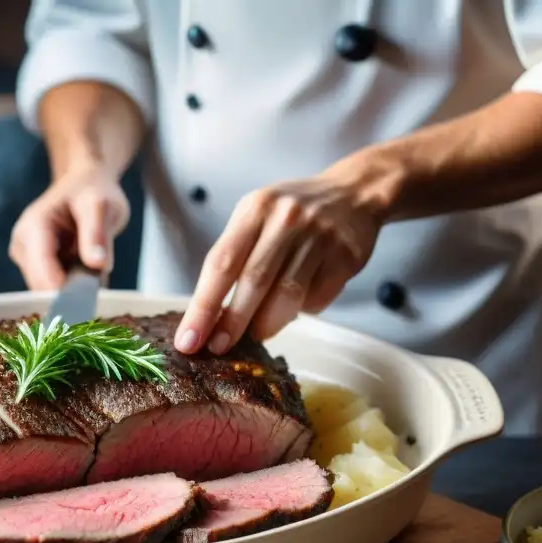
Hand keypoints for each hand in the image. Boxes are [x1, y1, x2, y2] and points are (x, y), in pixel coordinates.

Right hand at [9, 166, 130, 289]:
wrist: (85, 185)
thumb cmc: (93, 191)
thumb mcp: (101, 205)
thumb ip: (97, 233)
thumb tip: (98, 264)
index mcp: (34, 226)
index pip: (41, 269)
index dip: (61, 290)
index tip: (85, 302)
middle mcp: (23, 244)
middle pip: (41, 285)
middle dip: (68, 292)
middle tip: (97, 285)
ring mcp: (27, 258)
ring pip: (46, 291)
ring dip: (71, 291)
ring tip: (92, 273)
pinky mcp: (35, 268)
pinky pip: (52, 289)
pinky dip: (71, 289)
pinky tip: (85, 274)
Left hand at [174, 170, 387, 354]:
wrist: (353, 194)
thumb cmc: (291, 215)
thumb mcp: (256, 218)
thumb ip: (235, 258)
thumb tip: (211, 318)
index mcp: (255, 209)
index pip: (221, 263)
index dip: (202, 306)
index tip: (188, 340)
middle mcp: (287, 219)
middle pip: (253, 282)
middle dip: (232, 323)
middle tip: (218, 347)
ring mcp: (320, 236)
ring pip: (287, 296)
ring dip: (266, 324)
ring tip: (256, 334)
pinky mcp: (345, 257)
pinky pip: (317, 298)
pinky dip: (302, 311)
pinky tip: (297, 306)